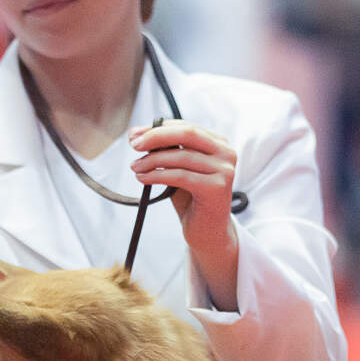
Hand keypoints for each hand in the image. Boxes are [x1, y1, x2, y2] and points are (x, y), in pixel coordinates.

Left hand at [129, 120, 238, 256]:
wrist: (208, 233)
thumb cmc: (192, 200)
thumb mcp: (179, 169)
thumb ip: (167, 151)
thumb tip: (138, 134)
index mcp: (219, 144)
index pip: (186, 127)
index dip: (158, 128)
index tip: (134, 134)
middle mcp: (226, 154)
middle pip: (187, 134)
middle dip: (156, 136)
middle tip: (134, 145)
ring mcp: (224, 171)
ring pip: (181, 156)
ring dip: (152, 160)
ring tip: (135, 167)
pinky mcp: (216, 188)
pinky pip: (180, 176)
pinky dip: (157, 175)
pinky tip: (142, 179)